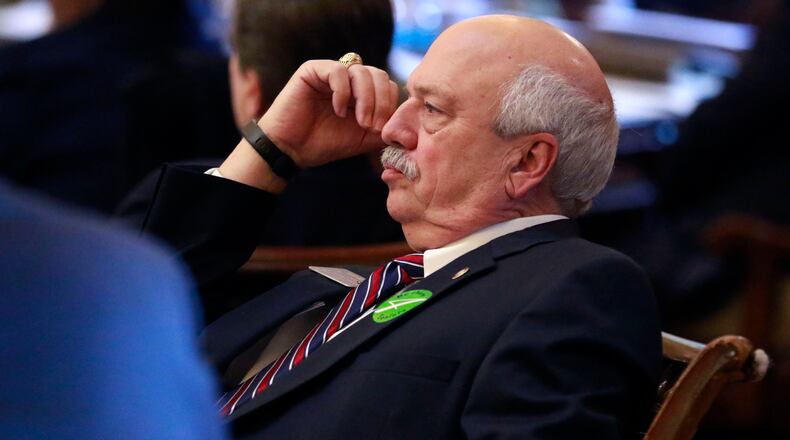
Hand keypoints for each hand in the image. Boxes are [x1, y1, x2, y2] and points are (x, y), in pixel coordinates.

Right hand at [259, 60, 399, 166]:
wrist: (292, 150)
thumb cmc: (325, 144)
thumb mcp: (363, 139)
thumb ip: (385, 129)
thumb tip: (411, 131)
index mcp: (362, 92)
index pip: (388, 86)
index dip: (390, 106)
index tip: (381, 129)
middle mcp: (349, 79)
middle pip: (379, 75)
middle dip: (381, 102)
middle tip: (372, 125)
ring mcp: (332, 72)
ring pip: (363, 72)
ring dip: (366, 99)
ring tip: (359, 121)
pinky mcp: (313, 70)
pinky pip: (339, 71)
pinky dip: (343, 92)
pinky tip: (338, 110)